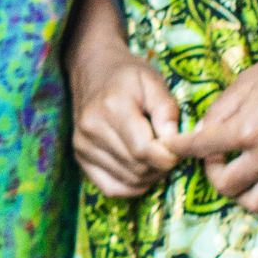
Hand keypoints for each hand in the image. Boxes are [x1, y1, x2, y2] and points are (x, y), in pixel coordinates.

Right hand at [63, 0, 178, 197]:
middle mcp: (93, 129)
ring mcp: (83, 145)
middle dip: (161, 167)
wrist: (93, 69)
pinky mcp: (80, 157)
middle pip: (137, 168)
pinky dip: (131, 187)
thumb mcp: (154, 82)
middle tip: (168, 152)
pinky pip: (110, 188)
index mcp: (113, 108)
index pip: (144, 150)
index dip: (168, 157)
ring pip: (127, 181)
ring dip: (148, 177)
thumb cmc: (128, 75)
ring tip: (156, 158)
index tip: (177, 149)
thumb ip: (167, 111)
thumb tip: (174, 144)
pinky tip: (141, 172)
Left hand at [175, 21, 257, 215]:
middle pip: (226, 186)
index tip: (171, 148)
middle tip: (217, 160)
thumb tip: (198, 135)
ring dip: (242, 194)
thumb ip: (219, 111)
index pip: (200, 149)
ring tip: (241, 177)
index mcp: (247, 128)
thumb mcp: (245, 82)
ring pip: (257, 203)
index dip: (179, 148)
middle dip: (213, 174)